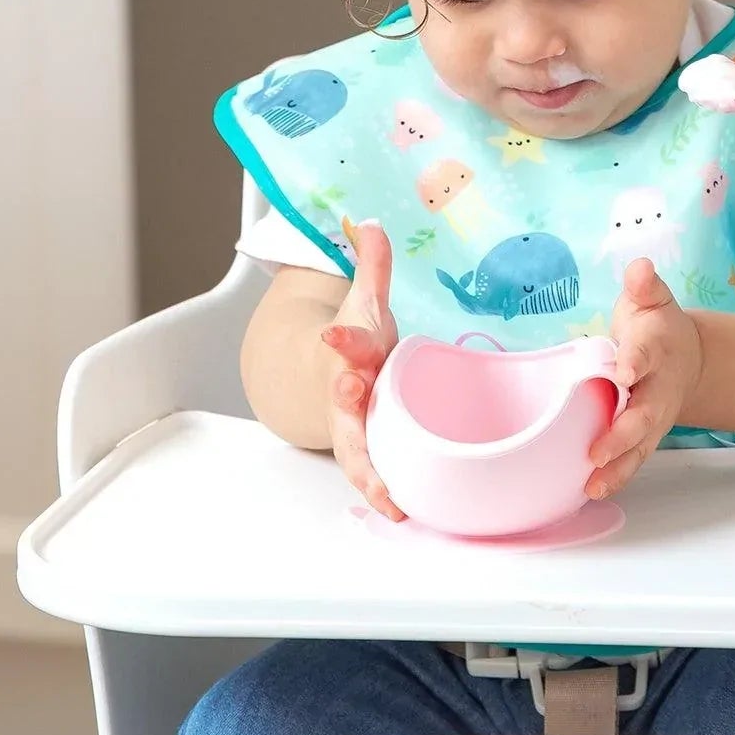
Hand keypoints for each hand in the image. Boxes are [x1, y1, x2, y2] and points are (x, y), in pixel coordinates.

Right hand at [318, 218, 403, 520]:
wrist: (330, 376)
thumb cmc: (359, 339)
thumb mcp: (367, 299)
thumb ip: (372, 264)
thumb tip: (370, 222)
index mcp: (351, 349)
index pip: (346, 338)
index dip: (342, 334)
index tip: (333, 330)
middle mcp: (348, 390)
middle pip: (345, 401)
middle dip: (347, 401)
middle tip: (350, 393)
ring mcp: (355, 424)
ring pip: (357, 450)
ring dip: (369, 471)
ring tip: (389, 497)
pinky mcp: (367, 450)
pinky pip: (373, 473)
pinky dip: (382, 492)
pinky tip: (404, 512)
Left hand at [588, 259, 702, 499]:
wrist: (686, 359)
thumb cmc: (656, 327)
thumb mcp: (651, 299)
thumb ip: (644, 285)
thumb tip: (639, 268)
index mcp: (656, 347)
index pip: (645, 354)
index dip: (635, 362)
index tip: (622, 372)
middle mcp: (658, 387)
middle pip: (644, 413)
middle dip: (622, 433)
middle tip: (597, 449)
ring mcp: (654, 417)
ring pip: (640, 446)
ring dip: (618, 466)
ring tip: (593, 484)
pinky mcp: (646, 437)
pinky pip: (633, 460)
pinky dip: (616, 477)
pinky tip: (590, 491)